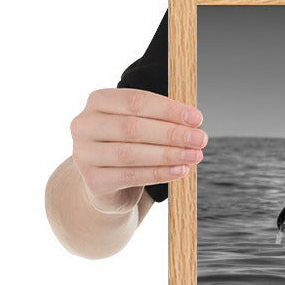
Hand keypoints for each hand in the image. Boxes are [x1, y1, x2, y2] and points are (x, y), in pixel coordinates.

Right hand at [70, 88, 207, 213]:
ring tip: (194, 155)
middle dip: (171, 133)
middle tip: (200, 139)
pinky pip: (131, 176)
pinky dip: (159, 174)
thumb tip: (193, 122)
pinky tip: (180, 171)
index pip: (135, 101)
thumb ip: (161, 119)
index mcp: (98, 101)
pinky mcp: (93, 180)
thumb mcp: (141, 124)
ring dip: (168, 154)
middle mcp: (84, 125)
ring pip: (131, 153)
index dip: (168, 109)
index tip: (197, 118)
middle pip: (133, 127)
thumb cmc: (130, 144)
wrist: (108, 183)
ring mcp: (84, 154)